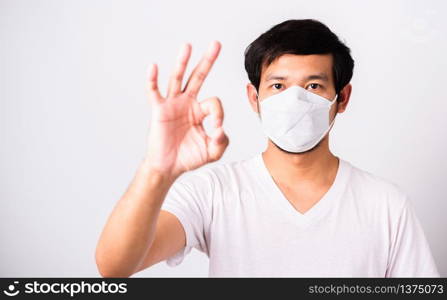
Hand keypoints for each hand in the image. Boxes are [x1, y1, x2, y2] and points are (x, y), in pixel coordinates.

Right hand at [143, 41, 228, 178]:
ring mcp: (173, 104)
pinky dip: (153, 80)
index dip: (218, 115)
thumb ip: (222, 141)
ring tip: (188, 46)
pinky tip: (154, 67)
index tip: (217, 130)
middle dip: (207, 61)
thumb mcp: (213, 151)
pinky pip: (154, 92)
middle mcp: (187, 103)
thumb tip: (220, 129)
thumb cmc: (189, 157)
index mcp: (201, 111)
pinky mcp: (159, 110)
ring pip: (178, 78)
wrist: (169, 167)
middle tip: (216, 44)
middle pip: (198, 77)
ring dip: (183, 62)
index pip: (214, 103)